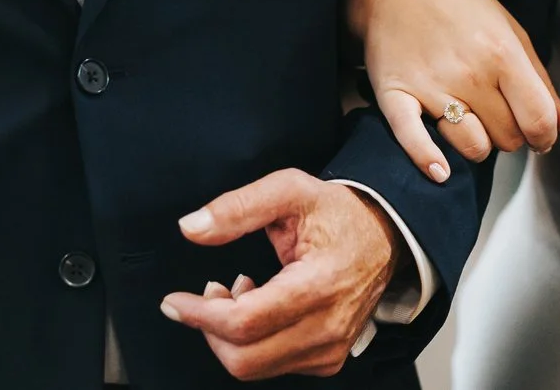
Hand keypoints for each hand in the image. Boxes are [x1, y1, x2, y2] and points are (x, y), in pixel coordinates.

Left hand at [159, 169, 405, 379]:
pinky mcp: (328, 359)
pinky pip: (273, 368)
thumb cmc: (339, 213)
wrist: (386, 235)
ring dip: (230, 336)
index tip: (173, 301)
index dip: (200, 314)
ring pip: (254, 367)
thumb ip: (239, 207)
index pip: (245, 321)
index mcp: (320, 283)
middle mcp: (328, 325)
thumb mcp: (290, 190)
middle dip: (210, 327)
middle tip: (211, 291)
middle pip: (244, 357)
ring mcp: (330, 348)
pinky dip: (253, 344)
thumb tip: (192, 227)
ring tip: (239, 293)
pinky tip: (261, 308)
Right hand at [345, 0, 559, 179]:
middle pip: (508, 139)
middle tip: (497, 112)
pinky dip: (429, 161)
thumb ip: (540, 81)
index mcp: (502, 52)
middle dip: (510, 133)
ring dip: (476, 143)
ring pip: (472, 148)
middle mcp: (469, 73)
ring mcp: (430, 86)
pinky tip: (440, 170)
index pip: (539, 119)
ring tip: (469, 119)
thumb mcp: (509, 29)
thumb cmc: (457, 1)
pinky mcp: (395, 96)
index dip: (545, 136)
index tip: (539, 134)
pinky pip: (415, 143)